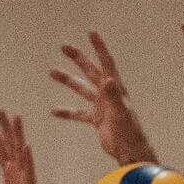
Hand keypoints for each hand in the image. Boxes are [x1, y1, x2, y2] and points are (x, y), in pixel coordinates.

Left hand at [0, 112, 43, 183]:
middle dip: (5, 129)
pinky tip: (26, 146)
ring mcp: (25, 181)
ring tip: (14, 117)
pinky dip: (27, 159)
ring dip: (17, 136)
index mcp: (10, 177)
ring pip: (20, 154)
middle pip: (11, 147)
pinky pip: (28, 173)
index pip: (1, 152)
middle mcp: (19, 175)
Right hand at [51, 31, 156, 165]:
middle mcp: (107, 94)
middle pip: (90, 71)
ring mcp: (101, 106)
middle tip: (63, 46)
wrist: (130, 151)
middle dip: (77, 58)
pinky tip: (53, 111)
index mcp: (114, 88)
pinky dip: (67, 112)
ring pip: (81, 89)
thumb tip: (108, 79)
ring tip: (52, 73)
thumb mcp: (120, 113)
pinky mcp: (97, 119)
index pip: (106, 63)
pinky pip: (78, 113)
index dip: (99, 47)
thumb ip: (113, 96)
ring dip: (68, 81)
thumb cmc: (129, 132)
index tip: (91, 32)